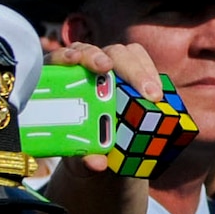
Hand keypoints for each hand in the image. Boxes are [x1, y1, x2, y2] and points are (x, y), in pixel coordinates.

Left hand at [41, 40, 161, 174]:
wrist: (104, 152)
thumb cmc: (83, 148)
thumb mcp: (79, 156)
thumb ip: (83, 160)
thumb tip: (96, 163)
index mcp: (61, 83)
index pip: (57, 59)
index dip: (64, 55)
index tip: (75, 61)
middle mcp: (85, 68)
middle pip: (91, 51)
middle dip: (103, 59)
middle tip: (110, 71)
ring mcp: (110, 68)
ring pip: (120, 53)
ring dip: (136, 69)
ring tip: (151, 93)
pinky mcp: (132, 72)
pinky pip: (141, 63)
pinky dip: (150, 75)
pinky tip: (157, 94)